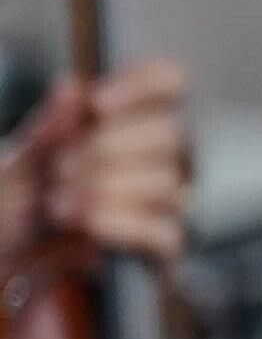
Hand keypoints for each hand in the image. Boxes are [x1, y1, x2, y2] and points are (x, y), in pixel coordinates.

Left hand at [11, 60, 186, 263]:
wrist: (6, 256)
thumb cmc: (15, 200)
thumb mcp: (19, 161)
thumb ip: (49, 126)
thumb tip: (72, 85)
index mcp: (130, 118)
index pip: (169, 82)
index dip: (143, 87)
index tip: (98, 104)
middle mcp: (159, 153)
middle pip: (169, 133)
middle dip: (107, 150)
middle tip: (59, 168)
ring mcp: (166, 198)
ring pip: (165, 183)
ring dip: (105, 191)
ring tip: (58, 204)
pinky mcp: (162, 242)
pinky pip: (164, 230)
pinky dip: (123, 225)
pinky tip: (88, 225)